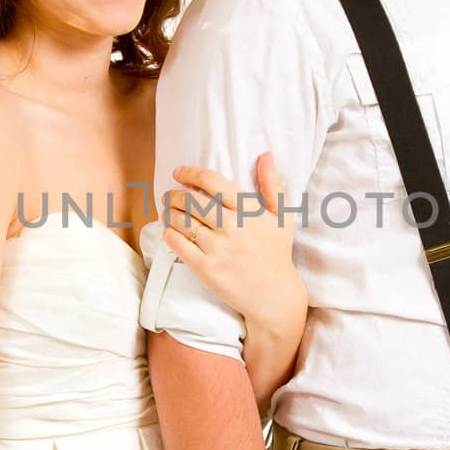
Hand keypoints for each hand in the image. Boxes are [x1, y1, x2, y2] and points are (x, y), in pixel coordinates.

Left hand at [162, 152, 300, 326]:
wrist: (274, 294)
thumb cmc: (277, 253)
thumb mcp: (282, 216)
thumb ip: (273, 184)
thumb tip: (266, 155)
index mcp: (248, 210)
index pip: (211, 182)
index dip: (190, 173)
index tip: (179, 172)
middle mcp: (231, 226)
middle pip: (191, 201)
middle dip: (174, 194)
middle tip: (169, 195)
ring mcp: (217, 248)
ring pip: (182, 222)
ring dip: (169, 213)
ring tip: (167, 211)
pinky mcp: (206, 268)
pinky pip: (179, 245)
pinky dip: (169, 234)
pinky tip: (169, 231)